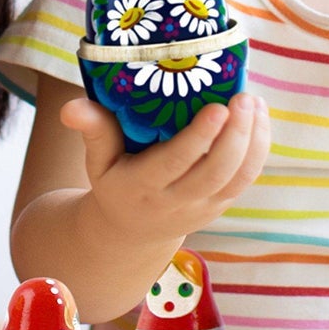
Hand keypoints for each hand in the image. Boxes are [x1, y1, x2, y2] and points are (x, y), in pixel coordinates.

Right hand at [60, 92, 268, 246]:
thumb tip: (70, 107)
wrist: (131, 232)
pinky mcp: (220, 205)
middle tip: (244, 97)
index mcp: (143, 187)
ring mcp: (203, 207)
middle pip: (215, 173)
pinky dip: (257, 149)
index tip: (217, 107)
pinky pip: (246, 180)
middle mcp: (176, 201)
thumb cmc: (114, 181)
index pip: (175, 163)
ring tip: (255, 102)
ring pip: (237, 178)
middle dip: (235, 136)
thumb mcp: (96, 160)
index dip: (199, 138)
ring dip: (253, 141)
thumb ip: (91, 130)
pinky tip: (259, 117)